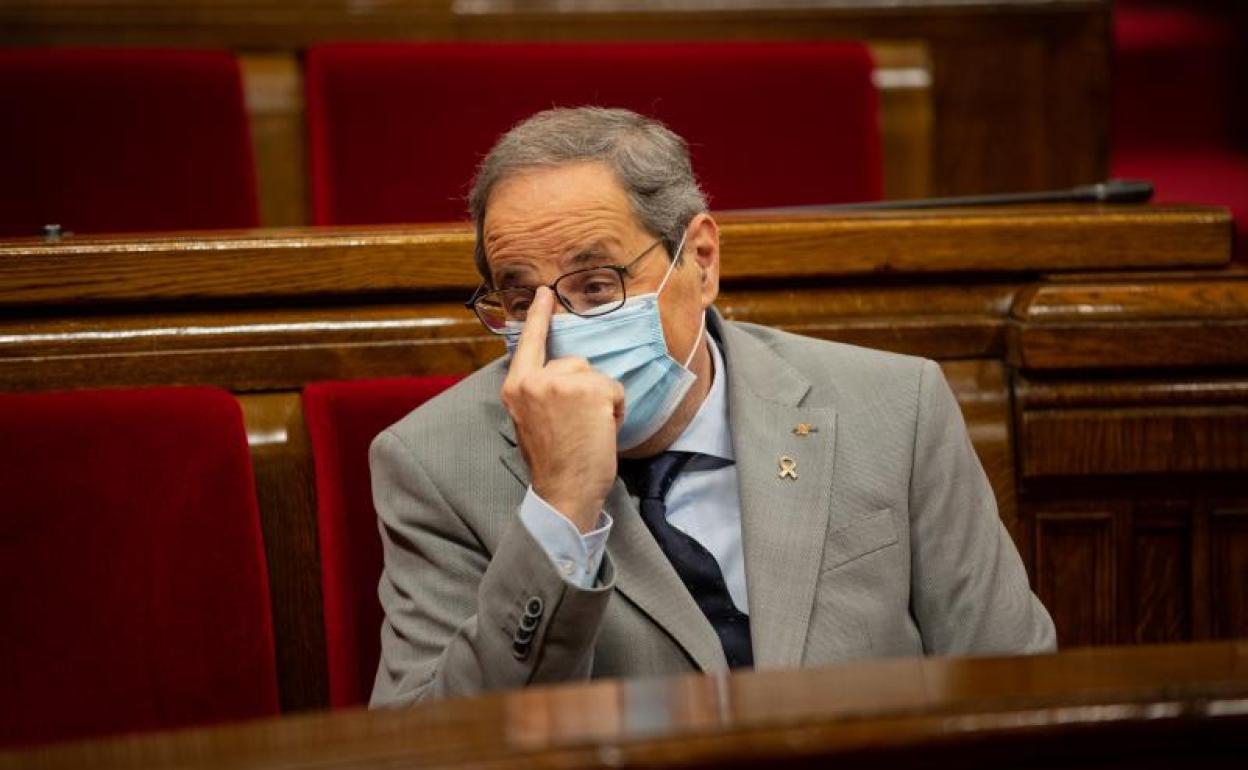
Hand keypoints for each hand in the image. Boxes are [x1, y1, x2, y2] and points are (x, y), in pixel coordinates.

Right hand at [501, 287, 624, 531]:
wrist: (563, 492)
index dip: (538, 316)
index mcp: (516, 387)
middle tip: (576, 427)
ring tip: (588, 431)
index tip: (544, 293)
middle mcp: (534, 380)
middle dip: (584, 388)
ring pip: (596, 376)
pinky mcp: (588, 389)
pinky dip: (615, 409)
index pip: (529, 343)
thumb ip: (540, 392)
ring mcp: (561, 382)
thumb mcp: (531, 421)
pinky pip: (614, 388)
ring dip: (601, 401)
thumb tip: (563, 374)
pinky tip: (601, 431)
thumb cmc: (553, 464)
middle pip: (574, 362)